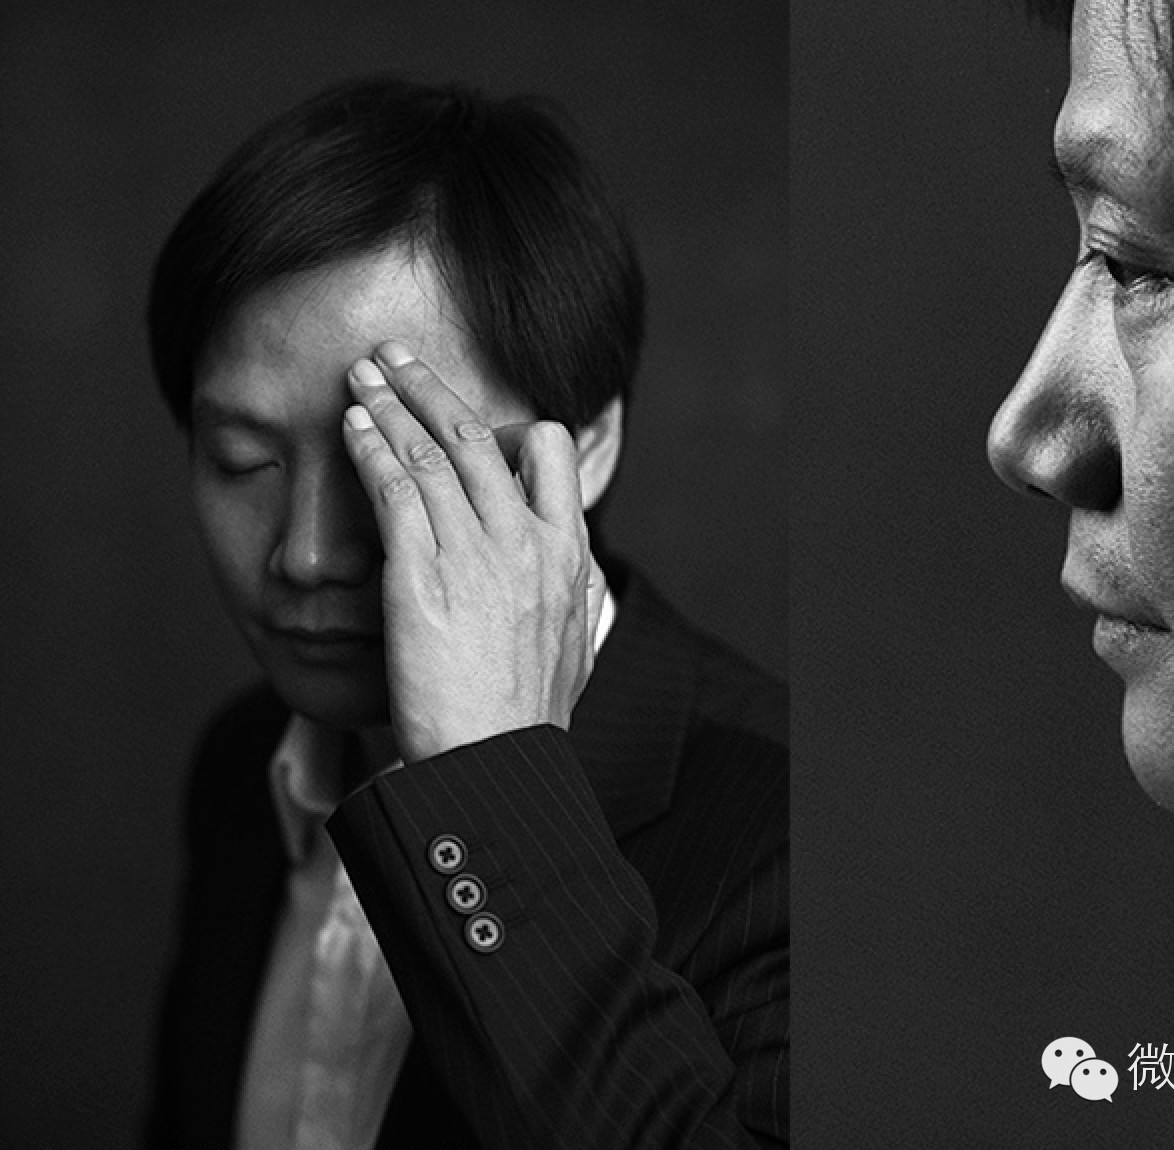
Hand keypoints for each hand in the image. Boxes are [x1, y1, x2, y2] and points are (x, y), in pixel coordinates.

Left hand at [341, 340, 605, 762]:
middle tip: (396, 356)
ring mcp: (476, 555)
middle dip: (431, 386)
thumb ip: (574, 601)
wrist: (496, 766)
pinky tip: (352, 425)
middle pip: (480, 436)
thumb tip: (579, 583)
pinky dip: (371, 447)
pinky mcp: (422, 577)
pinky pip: (394, 489)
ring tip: (362, 373)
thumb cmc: (529, 722)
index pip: (551, 453)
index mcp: (568, 555)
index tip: (473, 416)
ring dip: (392, 400)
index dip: (509, 422)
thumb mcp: (574, 650)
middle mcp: (527, 542)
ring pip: (431, 451)